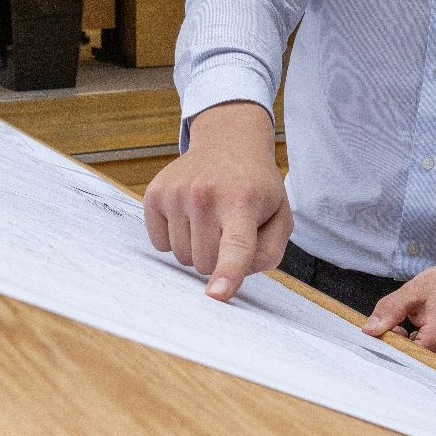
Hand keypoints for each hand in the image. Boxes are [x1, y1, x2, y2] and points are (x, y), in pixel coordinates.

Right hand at [142, 101, 290, 301]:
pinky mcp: (155, 194)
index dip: (227, 273)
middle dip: (218, 257)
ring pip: (181, 257)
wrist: (229, 141)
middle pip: (205, 263)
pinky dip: (175, 238)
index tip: (217, 295)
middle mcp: (206, 195)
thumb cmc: (256, 187)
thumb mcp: (281, 215)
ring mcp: (176, 193)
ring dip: (197, 248)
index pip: (236, 245)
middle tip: (228, 228)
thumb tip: (235, 275)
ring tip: (210, 218)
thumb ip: (269, 252)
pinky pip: (160, 244)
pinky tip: (190, 214)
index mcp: (243, 202)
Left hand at [364, 249, 435, 372]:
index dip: (397, 345)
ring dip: (425, 354)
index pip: (405, 357)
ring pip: (432, 369)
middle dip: (410, 350)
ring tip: (430, 330)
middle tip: (413, 328)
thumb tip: (369, 331)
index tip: (398, 329)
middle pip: (419, 366)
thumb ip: (389, 311)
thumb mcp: (415, 290)